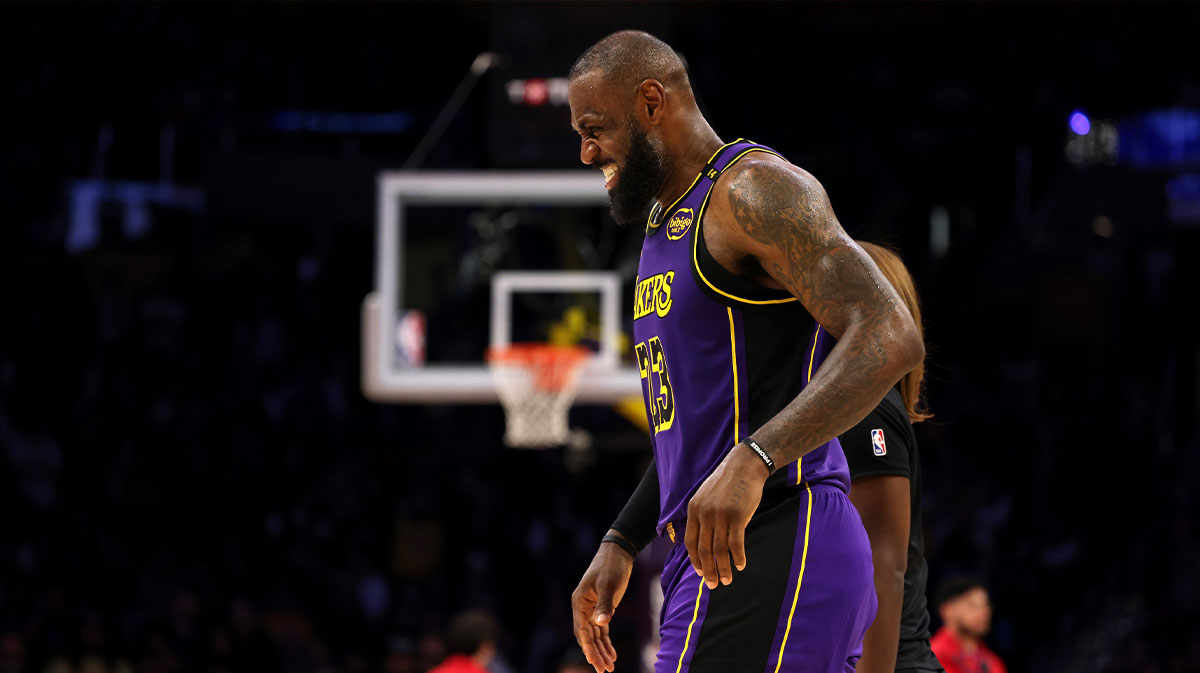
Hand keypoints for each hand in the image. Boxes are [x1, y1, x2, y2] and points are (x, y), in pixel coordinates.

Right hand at [571, 532, 634, 672]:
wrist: (618, 553)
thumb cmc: (611, 566)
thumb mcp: (608, 584)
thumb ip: (604, 604)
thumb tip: (601, 624)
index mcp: (579, 602)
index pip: (581, 630)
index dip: (587, 647)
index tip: (593, 661)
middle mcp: (583, 608)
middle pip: (587, 637)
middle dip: (595, 654)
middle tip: (603, 670)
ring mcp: (592, 610)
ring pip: (595, 636)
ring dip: (601, 651)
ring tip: (609, 667)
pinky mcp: (603, 609)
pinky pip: (602, 631)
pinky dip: (607, 643)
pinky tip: (613, 655)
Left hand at [685, 443, 768, 588]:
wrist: (745, 465)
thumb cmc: (728, 483)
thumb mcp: (706, 496)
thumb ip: (701, 515)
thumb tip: (702, 539)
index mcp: (694, 509)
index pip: (690, 542)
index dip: (695, 560)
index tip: (700, 573)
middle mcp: (704, 513)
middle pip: (704, 549)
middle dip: (708, 570)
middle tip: (713, 585)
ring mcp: (720, 515)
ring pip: (719, 549)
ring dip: (723, 568)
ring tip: (727, 580)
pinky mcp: (737, 516)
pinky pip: (736, 543)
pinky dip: (737, 557)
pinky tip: (740, 565)